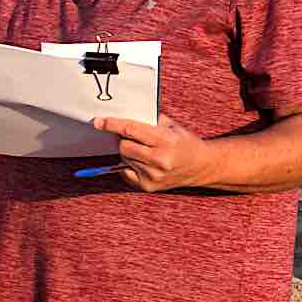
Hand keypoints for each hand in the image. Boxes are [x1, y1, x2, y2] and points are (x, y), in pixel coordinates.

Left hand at [90, 116, 213, 192]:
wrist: (201, 166)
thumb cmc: (185, 142)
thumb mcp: (171, 125)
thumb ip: (149, 119)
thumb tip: (122, 114)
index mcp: (166, 140)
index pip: (131, 130)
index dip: (113, 125)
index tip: (99, 122)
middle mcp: (159, 160)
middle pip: (124, 146)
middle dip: (123, 139)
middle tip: (133, 137)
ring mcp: (153, 175)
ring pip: (124, 158)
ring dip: (128, 152)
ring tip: (145, 150)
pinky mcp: (148, 186)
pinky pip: (125, 172)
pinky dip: (128, 165)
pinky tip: (142, 162)